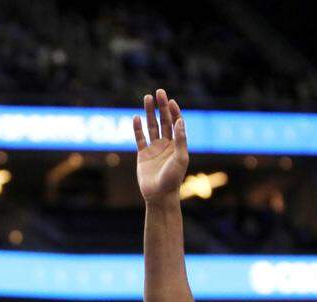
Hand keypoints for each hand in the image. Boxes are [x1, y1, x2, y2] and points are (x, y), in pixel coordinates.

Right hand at [134, 88, 188, 202]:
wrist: (159, 195)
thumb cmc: (173, 179)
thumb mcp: (180, 158)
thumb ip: (181, 139)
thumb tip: (180, 120)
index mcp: (177, 144)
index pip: (176, 123)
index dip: (174, 111)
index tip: (170, 101)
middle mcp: (166, 144)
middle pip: (164, 121)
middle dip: (161, 106)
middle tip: (158, 92)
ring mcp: (154, 149)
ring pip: (151, 126)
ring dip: (149, 112)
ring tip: (147, 98)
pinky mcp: (143, 155)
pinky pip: (140, 138)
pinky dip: (137, 128)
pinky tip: (136, 118)